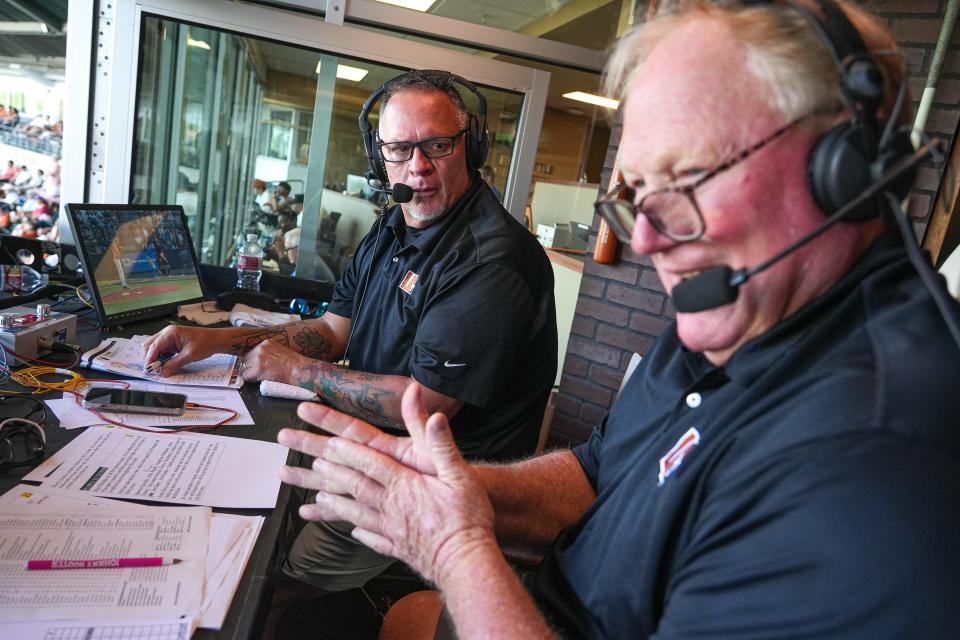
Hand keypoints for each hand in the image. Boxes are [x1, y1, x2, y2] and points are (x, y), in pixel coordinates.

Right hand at [142, 325, 217, 375]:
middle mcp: (168, 333)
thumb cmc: (206, 342)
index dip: (149, 358)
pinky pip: (163, 350)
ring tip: (159, 369)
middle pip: (150, 345)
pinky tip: (164, 365)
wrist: (217, 340)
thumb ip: (175, 364)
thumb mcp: (190, 355)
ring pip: (155, 348)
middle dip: (150, 357)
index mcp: (171, 332)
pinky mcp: (173, 343)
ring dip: (155, 358)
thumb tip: (163, 372)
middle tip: (153, 370)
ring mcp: (170, 338)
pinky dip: (161, 358)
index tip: (148, 369)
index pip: (154, 346)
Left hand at [240, 340, 308, 383]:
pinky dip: (251, 380)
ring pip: (244, 368)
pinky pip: (246, 376)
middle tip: (260, 373)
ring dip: (250, 374)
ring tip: (262, 376)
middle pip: (245, 359)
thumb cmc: (295, 364)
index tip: (257, 366)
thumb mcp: (280, 351)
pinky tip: (261, 379)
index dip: (252, 361)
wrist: (299, 370)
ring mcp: (258, 358)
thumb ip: (268, 352)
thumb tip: (260, 360)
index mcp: (266, 342)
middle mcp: (260, 348)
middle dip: (250, 367)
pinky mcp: (257, 369)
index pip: (250, 352)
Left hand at [278, 383, 494, 584]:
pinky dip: (359, 531)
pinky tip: (353, 530)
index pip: (369, 463)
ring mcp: (391, 529)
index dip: (347, 452)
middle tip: (306, 463)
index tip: (327, 442)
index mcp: (405, 485)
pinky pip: (372, 537)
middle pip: (353, 485)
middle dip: (328, 472)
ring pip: (355, 512)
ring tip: (316, 497)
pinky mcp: (398, 547)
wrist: (466, 563)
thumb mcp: (460, 475)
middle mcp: (391, 506)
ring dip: (334, 503)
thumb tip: (435, 416)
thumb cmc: (466, 519)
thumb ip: (441, 444)